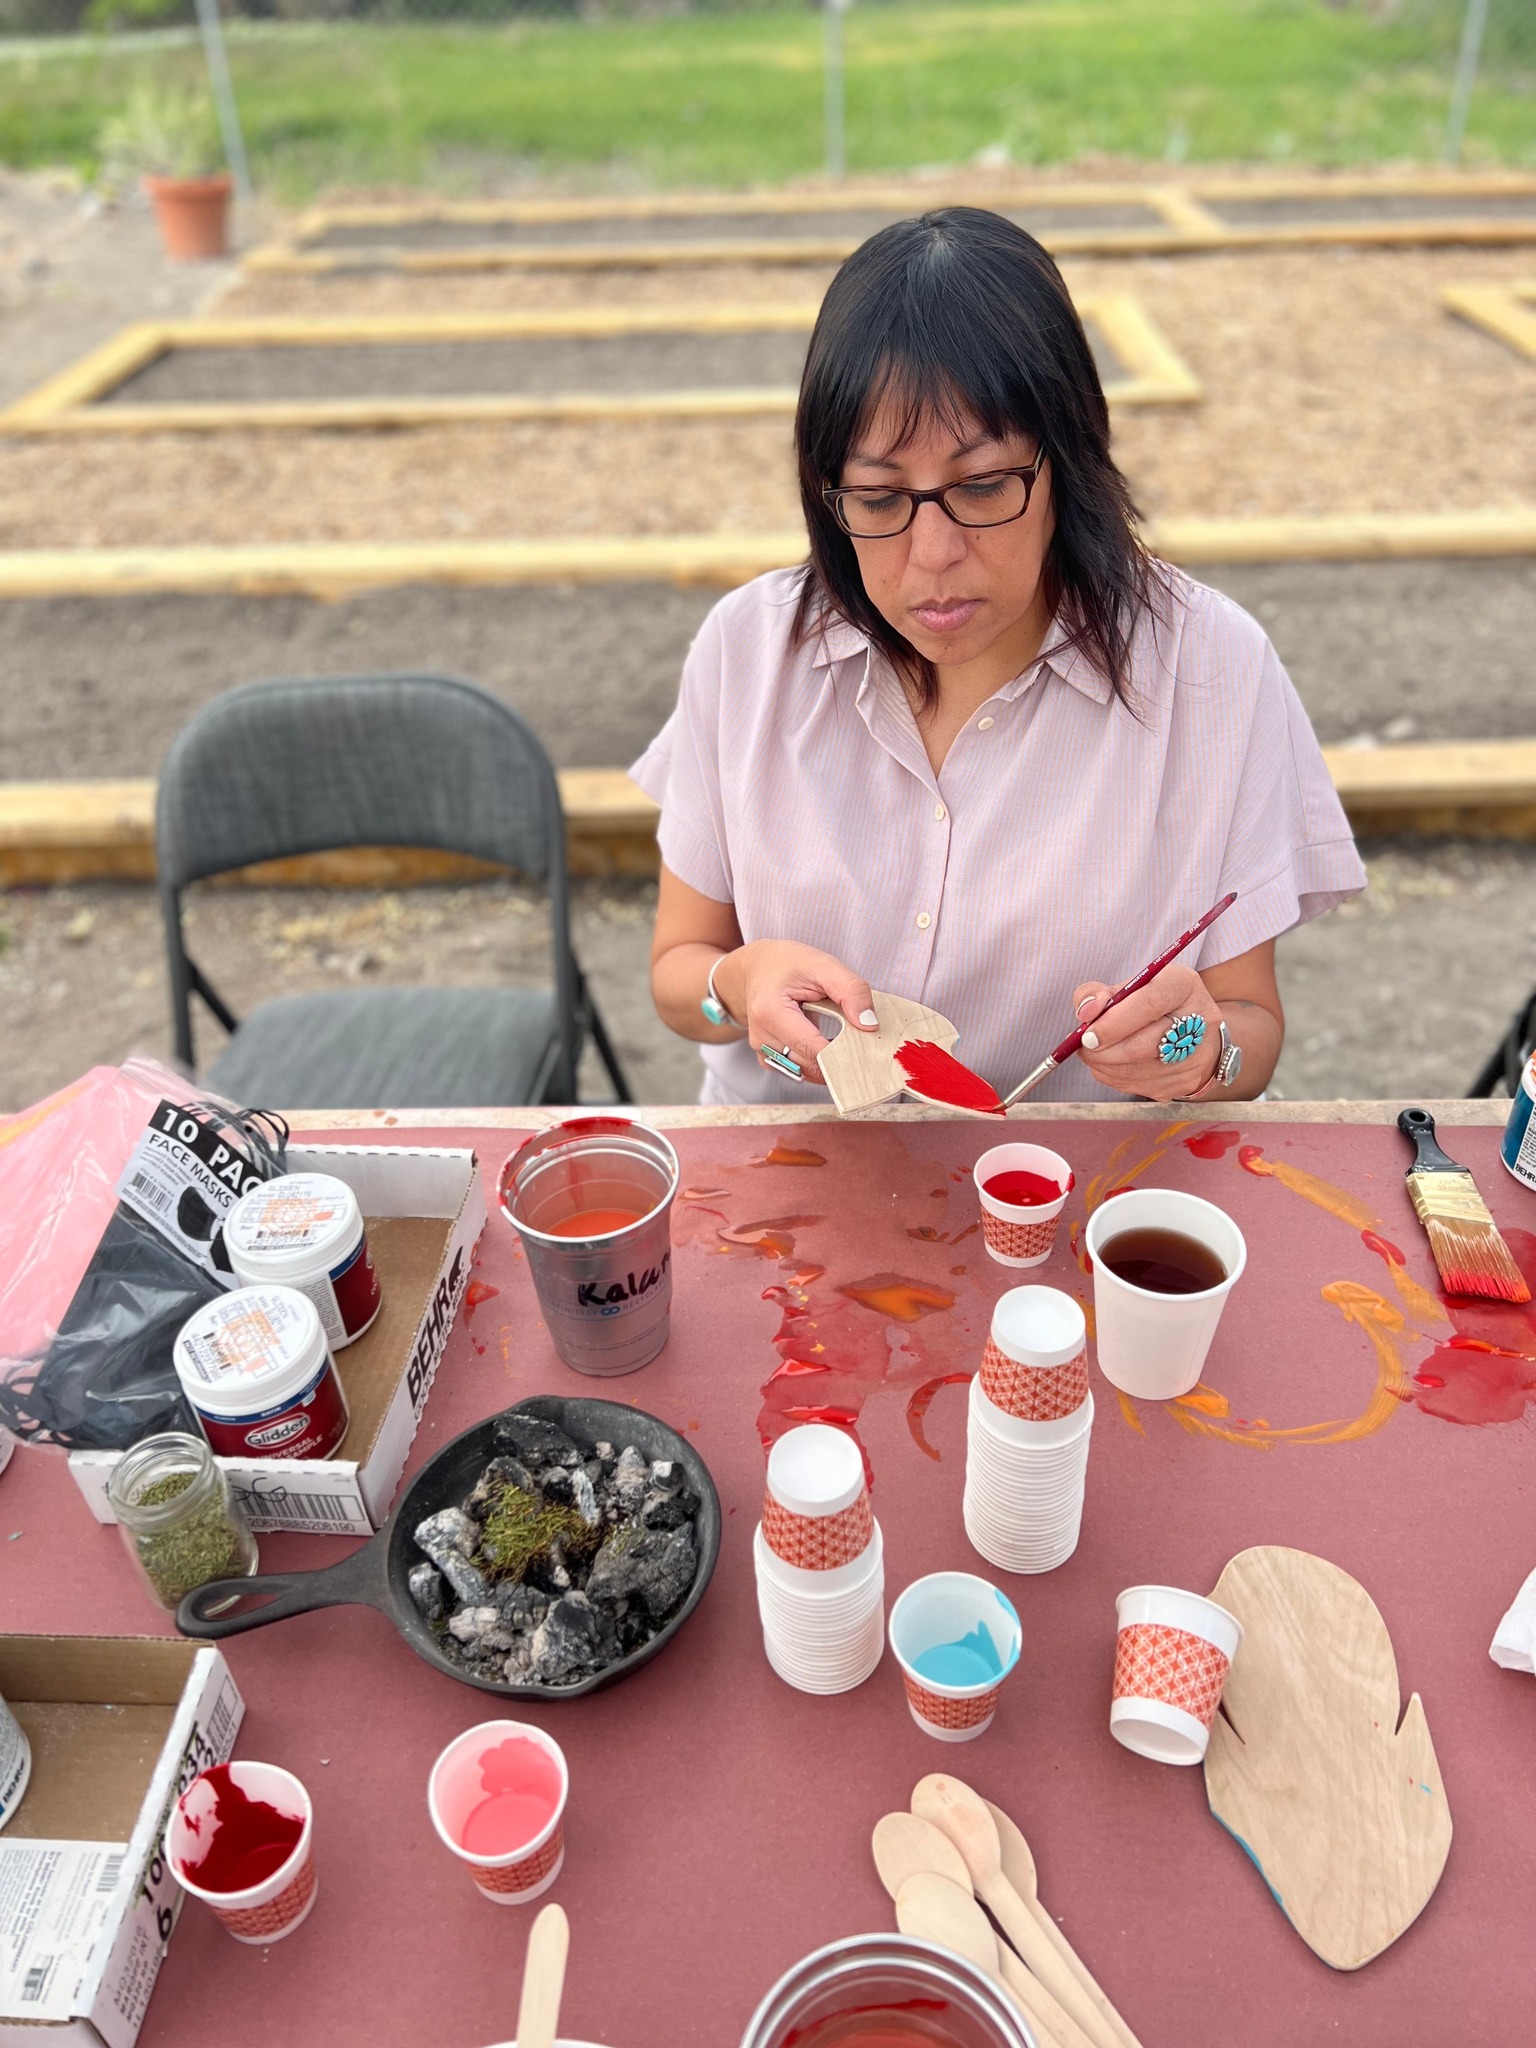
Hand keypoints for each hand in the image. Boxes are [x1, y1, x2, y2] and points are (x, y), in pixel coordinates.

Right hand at [714, 941, 878, 1086]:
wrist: (756, 968)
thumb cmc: (787, 964)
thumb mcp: (822, 964)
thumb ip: (850, 990)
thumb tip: (869, 1024)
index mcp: (770, 1012)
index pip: (812, 1049)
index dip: (843, 1053)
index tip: (867, 1048)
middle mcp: (761, 1037)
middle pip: (810, 1065)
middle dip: (839, 1059)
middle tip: (862, 1044)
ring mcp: (762, 1051)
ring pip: (806, 1073)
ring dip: (828, 1062)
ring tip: (843, 1041)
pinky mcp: (768, 1058)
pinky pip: (799, 1070)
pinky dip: (817, 1063)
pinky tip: (826, 1045)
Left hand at [1071, 961, 1222, 1101]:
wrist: (1191, 1029)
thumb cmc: (1149, 1002)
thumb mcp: (1124, 987)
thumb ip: (1097, 993)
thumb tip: (1085, 1012)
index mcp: (1183, 984)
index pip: (1148, 1003)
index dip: (1113, 1023)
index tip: (1087, 1035)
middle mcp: (1200, 1018)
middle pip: (1143, 1045)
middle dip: (1104, 1050)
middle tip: (1084, 1047)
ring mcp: (1197, 1055)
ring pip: (1139, 1070)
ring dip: (1105, 1066)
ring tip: (1094, 1054)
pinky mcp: (1187, 1081)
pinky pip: (1140, 1085)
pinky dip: (1115, 1077)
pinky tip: (1111, 1064)